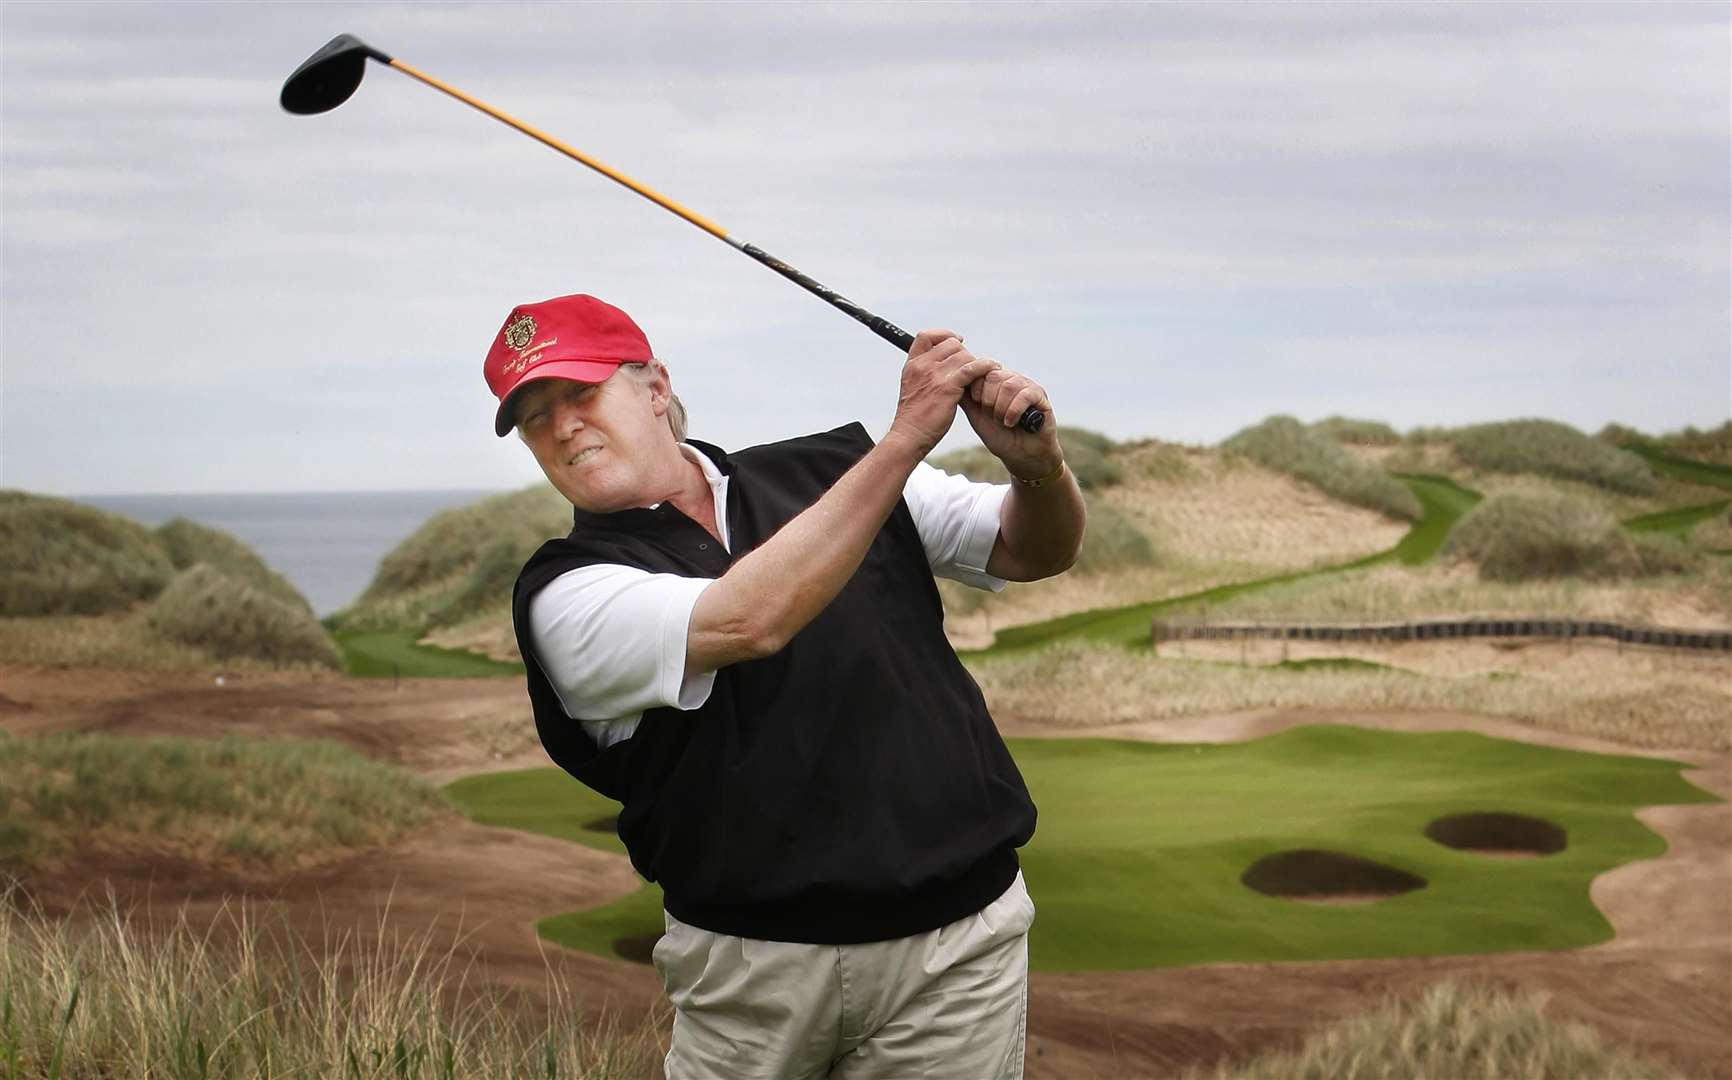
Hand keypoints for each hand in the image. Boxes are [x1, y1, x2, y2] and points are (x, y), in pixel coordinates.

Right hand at [887, 329, 999, 454]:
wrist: (909, 436)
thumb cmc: (914, 418)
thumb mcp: (913, 389)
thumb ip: (924, 375)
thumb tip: (945, 366)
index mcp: (912, 365)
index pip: (926, 336)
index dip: (943, 335)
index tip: (956, 341)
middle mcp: (922, 365)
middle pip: (951, 344)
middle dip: (965, 354)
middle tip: (972, 368)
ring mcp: (934, 375)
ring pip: (964, 355)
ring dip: (975, 363)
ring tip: (983, 374)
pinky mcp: (948, 387)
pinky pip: (972, 368)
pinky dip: (985, 366)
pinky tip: (993, 368)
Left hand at [960, 364, 1061, 479]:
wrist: (1022, 456)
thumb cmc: (1000, 437)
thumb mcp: (977, 417)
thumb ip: (967, 400)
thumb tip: (950, 383)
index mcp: (995, 382)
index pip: (981, 371)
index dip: (976, 390)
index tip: (980, 407)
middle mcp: (1011, 380)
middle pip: (994, 376)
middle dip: (989, 400)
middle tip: (993, 417)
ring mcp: (1026, 386)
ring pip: (1009, 384)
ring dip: (1002, 407)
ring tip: (1003, 421)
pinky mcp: (1040, 396)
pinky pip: (1025, 394)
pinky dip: (1015, 410)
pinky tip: (1011, 422)